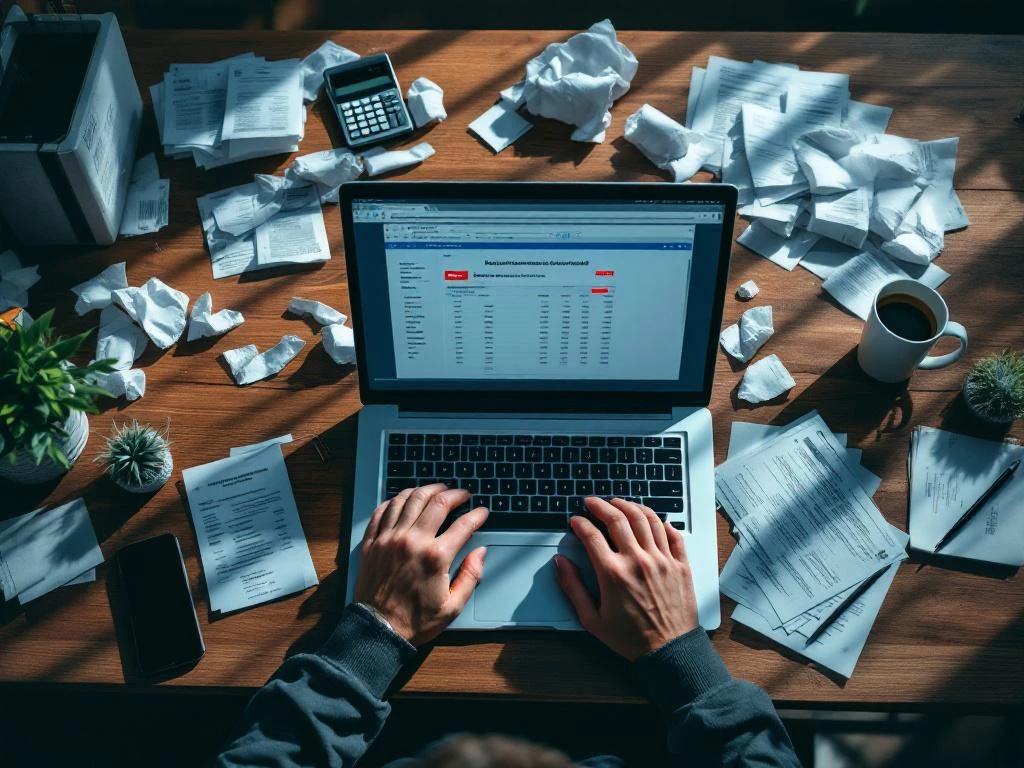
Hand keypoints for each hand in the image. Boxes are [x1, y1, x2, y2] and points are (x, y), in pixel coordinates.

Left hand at [354, 484, 488, 645]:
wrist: (378, 630)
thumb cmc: (415, 621)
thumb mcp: (453, 606)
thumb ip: (471, 576)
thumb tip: (480, 552)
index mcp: (435, 557)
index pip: (464, 525)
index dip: (477, 515)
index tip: (482, 512)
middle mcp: (412, 541)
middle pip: (437, 502)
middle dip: (455, 494)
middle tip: (462, 495)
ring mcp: (390, 539)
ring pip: (409, 499)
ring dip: (426, 490)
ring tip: (437, 490)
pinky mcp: (373, 542)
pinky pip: (384, 510)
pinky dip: (396, 500)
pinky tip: (405, 499)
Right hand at [555, 497, 697, 660]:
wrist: (668, 651)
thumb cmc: (630, 638)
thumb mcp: (591, 619)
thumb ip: (573, 588)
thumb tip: (560, 563)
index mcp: (613, 573)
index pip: (592, 535)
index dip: (580, 523)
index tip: (575, 520)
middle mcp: (638, 561)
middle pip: (618, 518)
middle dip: (601, 505)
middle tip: (593, 502)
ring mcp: (662, 560)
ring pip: (646, 519)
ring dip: (630, 505)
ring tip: (619, 503)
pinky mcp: (680, 565)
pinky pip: (673, 534)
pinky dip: (662, 522)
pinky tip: (654, 520)